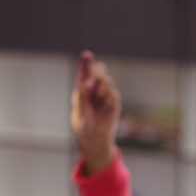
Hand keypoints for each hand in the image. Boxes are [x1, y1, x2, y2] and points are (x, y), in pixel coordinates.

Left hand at [70, 50, 120, 175]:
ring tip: (99, 99)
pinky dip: (110, 98)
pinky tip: (107, 107)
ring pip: (107, 82)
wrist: (96, 141)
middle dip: (97, 73)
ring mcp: (104, 96)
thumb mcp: (80, 113)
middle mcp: (93, 91)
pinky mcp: (113, 103)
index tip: (86, 55)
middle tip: (94, 80)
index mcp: (81, 91)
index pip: (83, 74)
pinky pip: (114, 94)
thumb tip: (89, 81)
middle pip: (98, 73)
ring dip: (103, 87)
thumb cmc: (84, 127)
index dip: (85, 64)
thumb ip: (83, 96)